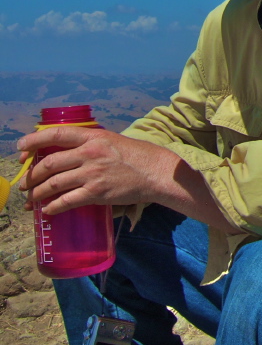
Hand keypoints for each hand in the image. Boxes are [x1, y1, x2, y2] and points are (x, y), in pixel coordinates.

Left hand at [17, 127, 177, 214]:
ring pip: (53, 184)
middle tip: (26, 184)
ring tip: (32, 199)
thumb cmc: (137, 156)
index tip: (20, 149)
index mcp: (93, 138)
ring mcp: (92, 174)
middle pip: (49, 163)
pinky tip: (48, 210)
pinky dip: (53, 207)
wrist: (157, 172)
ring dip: (37, 193)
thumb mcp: (112, 140)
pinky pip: (66, 201)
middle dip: (32, 176)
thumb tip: (69, 152)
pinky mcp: (97, 193)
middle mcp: (90, 154)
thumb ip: (91, 144)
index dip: (33, 141)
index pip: (55, 134)